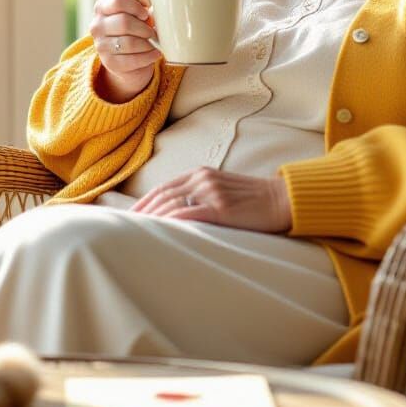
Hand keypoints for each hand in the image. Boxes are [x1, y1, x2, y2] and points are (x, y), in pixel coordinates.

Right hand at [90, 0, 161, 101]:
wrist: (131, 56)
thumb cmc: (137, 24)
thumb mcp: (137, 7)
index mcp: (102, 6)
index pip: (117, 1)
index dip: (135, 6)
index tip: (146, 13)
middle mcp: (97, 25)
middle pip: (124, 23)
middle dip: (144, 28)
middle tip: (153, 31)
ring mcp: (101, 46)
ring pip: (129, 43)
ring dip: (147, 43)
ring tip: (155, 42)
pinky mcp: (110, 64)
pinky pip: (132, 60)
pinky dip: (148, 57)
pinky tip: (155, 53)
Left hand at [130, 168, 292, 233]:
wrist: (281, 200)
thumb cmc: (253, 200)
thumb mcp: (223, 190)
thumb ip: (201, 195)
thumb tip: (178, 212)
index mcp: (201, 173)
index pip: (164, 188)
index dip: (145, 202)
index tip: (130, 217)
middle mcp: (203, 179)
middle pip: (162, 195)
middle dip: (142, 212)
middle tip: (124, 228)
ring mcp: (211, 192)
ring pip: (171, 204)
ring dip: (151, 219)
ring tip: (135, 232)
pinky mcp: (221, 208)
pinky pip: (188, 213)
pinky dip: (170, 221)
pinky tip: (158, 231)